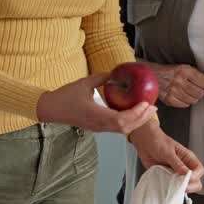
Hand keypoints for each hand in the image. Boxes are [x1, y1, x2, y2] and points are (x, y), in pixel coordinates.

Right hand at [35, 72, 156, 135]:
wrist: (50, 109)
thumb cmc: (65, 96)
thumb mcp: (84, 83)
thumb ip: (101, 78)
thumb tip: (115, 73)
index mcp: (96, 115)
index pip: (121, 120)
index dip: (135, 114)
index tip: (146, 104)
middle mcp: (99, 125)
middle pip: (126, 128)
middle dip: (142, 119)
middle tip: (153, 107)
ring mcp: (98, 128)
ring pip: (122, 130)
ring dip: (137, 121)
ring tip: (147, 111)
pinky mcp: (98, 127)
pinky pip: (117, 128)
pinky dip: (129, 122)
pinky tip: (135, 113)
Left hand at [130, 121, 203, 192]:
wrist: (146, 143)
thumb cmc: (159, 142)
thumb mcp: (169, 152)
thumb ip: (178, 163)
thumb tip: (186, 173)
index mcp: (188, 158)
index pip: (199, 170)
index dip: (195, 176)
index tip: (187, 179)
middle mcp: (184, 167)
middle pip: (195, 180)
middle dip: (190, 186)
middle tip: (181, 187)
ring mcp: (176, 173)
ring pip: (184, 185)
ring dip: (178, 188)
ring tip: (171, 186)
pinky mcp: (168, 177)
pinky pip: (172, 186)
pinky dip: (169, 189)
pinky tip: (165, 186)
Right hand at [151, 63, 203, 107]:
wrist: (151, 75)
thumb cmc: (168, 72)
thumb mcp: (184, 69)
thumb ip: (198, 77)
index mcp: (184, 70)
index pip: (203, 81)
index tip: (203, 85)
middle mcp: (179, 80)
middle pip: (199, 92)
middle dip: (199, 92)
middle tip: (195, 90)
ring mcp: (173, 91)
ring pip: (192, 100)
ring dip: (192, 98)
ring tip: (187, 93)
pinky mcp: (168, 99)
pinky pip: (184, 105)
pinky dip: (184, 102)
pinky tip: (181, 96)